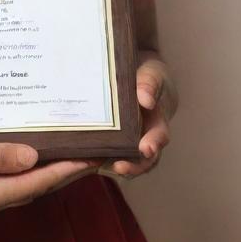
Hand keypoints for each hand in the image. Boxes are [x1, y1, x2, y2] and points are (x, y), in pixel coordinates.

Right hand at [0, 136, 101, 227]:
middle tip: (91, 146)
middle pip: (32, 185)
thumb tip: (34, 157)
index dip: (68, 168)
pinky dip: (16, 162)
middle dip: (63, 167)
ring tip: (64, 142)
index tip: (96, 153)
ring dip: (41, 164)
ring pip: (16, 181)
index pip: (37, 182)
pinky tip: (18, 148)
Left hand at [98, 55, 176, 181]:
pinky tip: (82, 157)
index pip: (159, 137)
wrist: (139, 80)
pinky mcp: (113, 140)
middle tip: (120, 167)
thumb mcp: (152, 74)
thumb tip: (145, 99)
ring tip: (96, 166)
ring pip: (123, 159)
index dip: (153, 143)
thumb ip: (150, 83)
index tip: (146, 148)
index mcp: (157, 123)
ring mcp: (129, 142)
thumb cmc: (149, 78)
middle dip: (133, 166)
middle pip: (143, 159)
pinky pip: (106, 151)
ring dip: (111, 165)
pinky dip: (96, 157)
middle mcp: (144, 138)